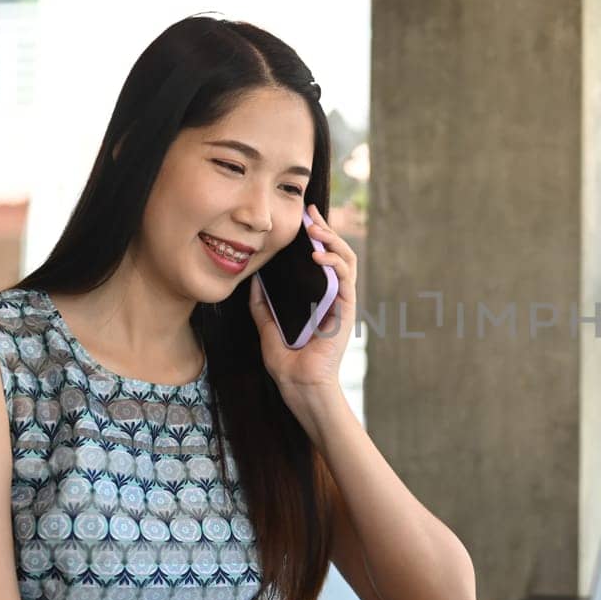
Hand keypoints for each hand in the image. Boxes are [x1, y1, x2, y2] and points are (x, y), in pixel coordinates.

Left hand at [248, 204, 356, 394]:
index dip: (315, 237)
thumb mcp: (267, 330)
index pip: (320, 260)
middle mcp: (332, 297)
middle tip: (310, 213)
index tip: (303, 218)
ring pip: (346, 259)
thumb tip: (254, 282)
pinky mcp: (346, 309)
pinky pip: (346, 278)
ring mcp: (341, 302)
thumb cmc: (288, 366)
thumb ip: (263, 307)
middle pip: (336, 253)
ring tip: (315, 228)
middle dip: (325, 229)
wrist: (301, 386)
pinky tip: (317, 254)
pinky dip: (334, 261)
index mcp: (316, 300)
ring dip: (332, 239)